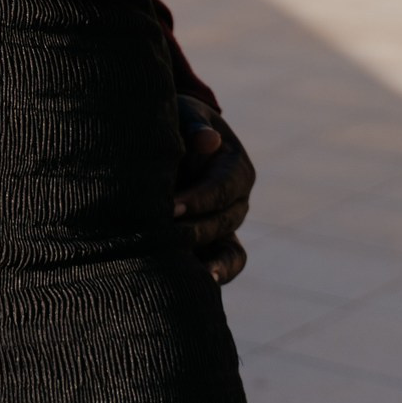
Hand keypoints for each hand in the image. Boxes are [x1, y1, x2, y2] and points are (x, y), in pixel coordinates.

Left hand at [175, 97, 255, 284]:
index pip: (222, 187)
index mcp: (236, 168)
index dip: (198, 199)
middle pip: (223, 221)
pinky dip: (217, 275)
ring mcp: (228, 226)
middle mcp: (238, 201)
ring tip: (195, 276)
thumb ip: (194, 127)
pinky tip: (200, 286)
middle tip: (164, 234)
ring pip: (230, 250)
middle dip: (195, 229)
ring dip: (213, 262)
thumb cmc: (177, 124)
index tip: (170, 206)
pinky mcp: (215, 245)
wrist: (170, 143)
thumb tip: (207, 141)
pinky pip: (225, 265)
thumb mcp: (185, 116)